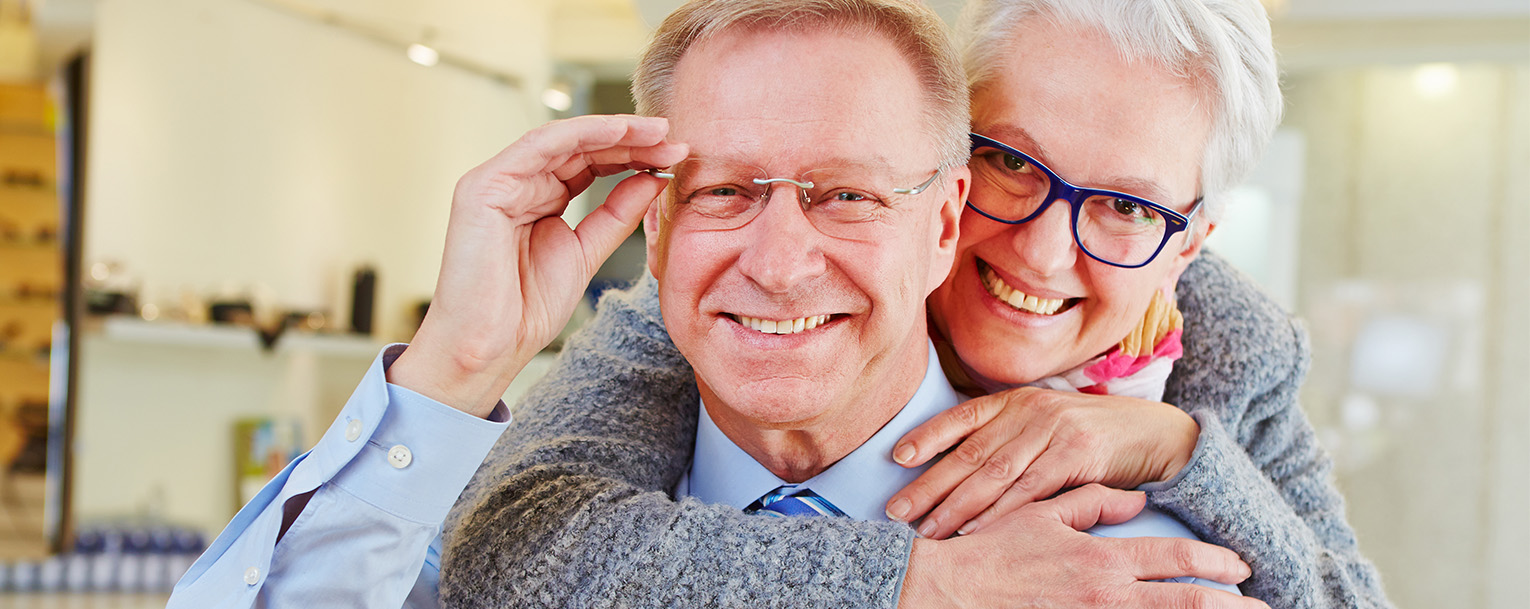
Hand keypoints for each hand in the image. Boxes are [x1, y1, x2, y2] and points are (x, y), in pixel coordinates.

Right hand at [389, 115, 687, 416]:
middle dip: (630, 140)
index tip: (676, 154)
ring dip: (612, 131)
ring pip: (563, 140)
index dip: (632, 155)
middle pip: (579, 148)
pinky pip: (538, 146)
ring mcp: (497, 181)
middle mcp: (515, 183)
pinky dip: (580, 133)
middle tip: (674, 137)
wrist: (488, 346)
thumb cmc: (526, 310)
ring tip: (655, 131)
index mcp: (537, 198)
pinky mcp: (484, 186)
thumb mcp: (587, 252)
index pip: (589, 163)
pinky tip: (618, 131)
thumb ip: (617, 214)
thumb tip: (654, 177)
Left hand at [885, 387, 1198, 538]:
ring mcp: (1051, 431)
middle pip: (968, 453)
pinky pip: (1029, 489)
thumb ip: (1003, 438)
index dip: (927, 436)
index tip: (896, 458)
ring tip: (927, 530)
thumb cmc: (1088, 435)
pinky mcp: (1076, 455)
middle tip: (896, 511)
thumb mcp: (1042, 425)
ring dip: (956, 505)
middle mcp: (1028, 411)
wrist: (1152, 434)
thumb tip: (953, 467)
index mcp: (1014, 401)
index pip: (960, 417)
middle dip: (928, 485)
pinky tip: (975, 529)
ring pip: (993, 474)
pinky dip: (1000, 512)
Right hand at [898, 484, 1263, 608]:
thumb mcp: (1043, 514)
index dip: (1215, 563)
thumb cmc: (992, 550)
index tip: (1242, 567)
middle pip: (1186, 604)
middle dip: (1231, 607)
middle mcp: (1107, 596)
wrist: (948, 590)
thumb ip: (1094, 504)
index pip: (1175, 561)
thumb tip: (1135, 502)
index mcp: (1102, 559)